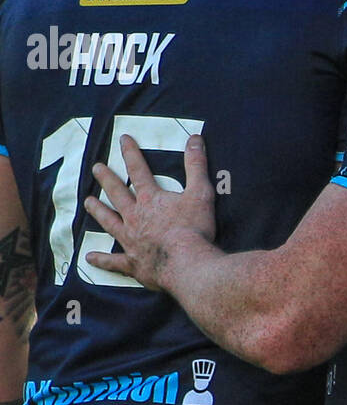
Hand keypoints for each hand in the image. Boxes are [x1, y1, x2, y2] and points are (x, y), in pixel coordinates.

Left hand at [84, 134, 214, 290]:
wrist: (187, 265)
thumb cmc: (194, 229)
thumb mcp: (201, 192)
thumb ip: (196, 165)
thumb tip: (195, 139)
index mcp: (151, 199)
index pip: (139, 170)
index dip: (131, 153)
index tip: (123, 140)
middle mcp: (135, 217)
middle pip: (117, 194)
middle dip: (107, 179)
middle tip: (96, 168)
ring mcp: (131, 240)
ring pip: (109, 222)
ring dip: (98, 211)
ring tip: (88, 202)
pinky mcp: (133, 262)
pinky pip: (114, 261)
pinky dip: (102, 260)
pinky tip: (89, 257)